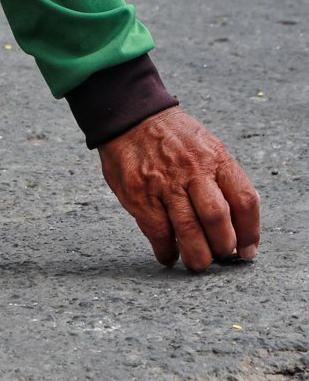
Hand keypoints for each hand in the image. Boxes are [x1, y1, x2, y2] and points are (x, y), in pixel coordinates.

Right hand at [97, 107, 259, 271]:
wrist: (130, 117)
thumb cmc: (171, 137)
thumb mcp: (206, 146)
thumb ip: (220, 178)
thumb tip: (235, 221)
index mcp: (216, 157)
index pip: (244, 200)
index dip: (250, 232)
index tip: (247, 250)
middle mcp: (193, 170)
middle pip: (217, 220)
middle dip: (222, 247)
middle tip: (220, 256)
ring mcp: (164, 183)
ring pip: (188, 230)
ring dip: (196, 256)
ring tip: (197, 264)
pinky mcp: (139, 194)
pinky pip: (157, 232)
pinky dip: (166, 250)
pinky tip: (169, 255)